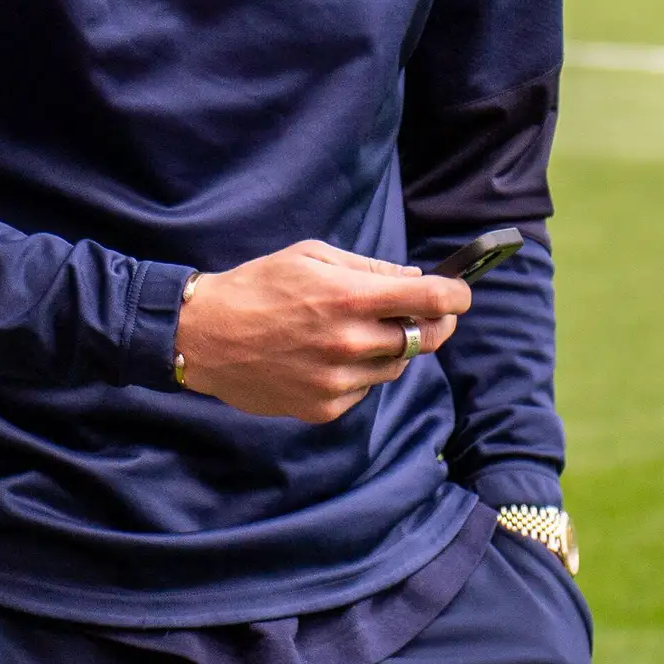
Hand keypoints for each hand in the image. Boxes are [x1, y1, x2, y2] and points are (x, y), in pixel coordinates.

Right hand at [172, 241, 468, 422]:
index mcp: (349, 298)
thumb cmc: (258, 286)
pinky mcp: (325, 407)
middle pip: (425, 339)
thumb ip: (368, 268)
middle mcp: (350, 343)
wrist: (205, 336)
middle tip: (425, 313)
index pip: (432, 300)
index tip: (459, 293)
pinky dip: (362, 372)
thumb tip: (414, 279)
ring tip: (360, 331)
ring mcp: (338, 381)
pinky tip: (330, 356)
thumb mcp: (311, 257)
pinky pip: (365, 388)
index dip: (456, 295)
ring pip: (397, 366)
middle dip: (434, 323)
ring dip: (393, 348)